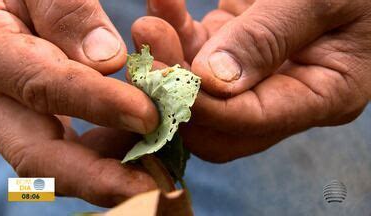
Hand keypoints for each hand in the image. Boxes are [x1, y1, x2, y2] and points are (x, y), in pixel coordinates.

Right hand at [0, 0, 159, 205]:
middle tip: (152, 188)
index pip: (42, 86)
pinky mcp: (42, 119)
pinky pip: (73, 148)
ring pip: (59, 161)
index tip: (148, 115)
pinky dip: (110, 153)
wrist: (11, 3)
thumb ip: (64, 10)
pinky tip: (144, 142)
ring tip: (159, 167)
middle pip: (39, 155)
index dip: (96, 105)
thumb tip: (105, 60)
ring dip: (111, 170)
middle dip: (98, 178)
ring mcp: (19, 114)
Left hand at [133, 0, 370, 161]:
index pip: (254, 121)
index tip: (164, 79)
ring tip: (147, 26)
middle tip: (149, 61)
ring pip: (201, 88)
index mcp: (323, 96)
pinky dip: (177, 31)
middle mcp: (287, 95)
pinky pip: (200, 50)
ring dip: (169, 61)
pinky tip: (161, 5)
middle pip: (220, 124)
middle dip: (178, 97)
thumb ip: (269, 38)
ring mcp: (260, 74)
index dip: (206, 107)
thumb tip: (213, 80)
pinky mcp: (240, 49)